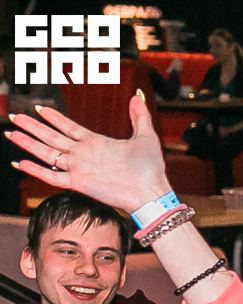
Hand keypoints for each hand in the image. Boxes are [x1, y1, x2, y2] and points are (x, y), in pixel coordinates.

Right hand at [6, 93, 169, 212]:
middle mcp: (83, 155)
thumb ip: (139, 116)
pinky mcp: (79, 183)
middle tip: (14, 116)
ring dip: (28, 144)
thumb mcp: (145, 136)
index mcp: (96, 143)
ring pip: (47, 153)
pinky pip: (52, 177)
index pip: (68, 127)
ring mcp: (79, 169)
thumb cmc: (150, 169)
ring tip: (11, 133)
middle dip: (32, 127)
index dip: (54, 118)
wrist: (151, 192)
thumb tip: (137, 96)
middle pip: (51, 137)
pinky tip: (21, 162)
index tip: (39, 108)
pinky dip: (36, 170)